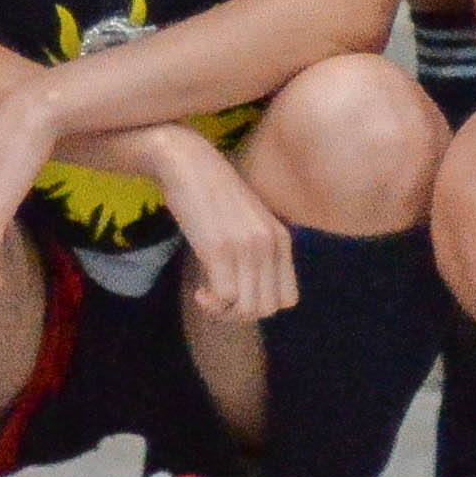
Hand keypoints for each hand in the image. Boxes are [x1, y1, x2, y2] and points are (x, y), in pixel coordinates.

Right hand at [146, 134, 297, 326]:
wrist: (187, 162)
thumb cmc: (212, 190)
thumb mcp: (248, 220)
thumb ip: (258, 247)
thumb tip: (250, 288)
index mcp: (282, 239)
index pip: (288, 298)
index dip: (261, 306)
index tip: (237, 296)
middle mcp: (270, 245)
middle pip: (268, 308)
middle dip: (240, 314)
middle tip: (218, 301)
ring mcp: (247, 248)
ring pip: (248, 308)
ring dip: (224, 313)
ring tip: (207, 298)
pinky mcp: (220, 249)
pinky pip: (225, 298)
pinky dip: (211, 304)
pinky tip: (199, 292)